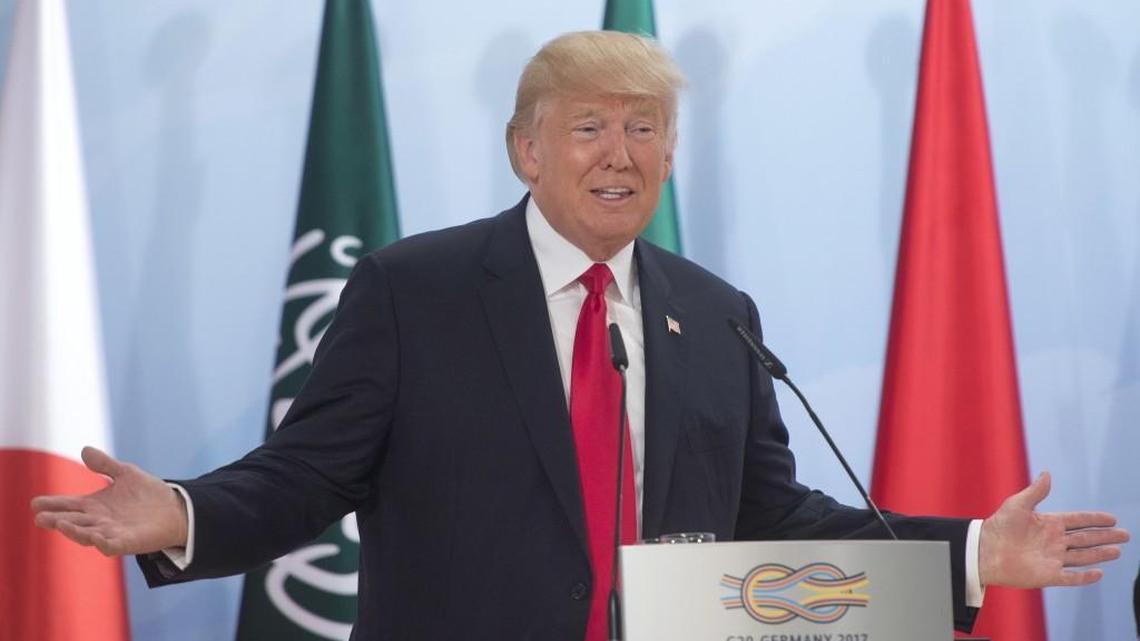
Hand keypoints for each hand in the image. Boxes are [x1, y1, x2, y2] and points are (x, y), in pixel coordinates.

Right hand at [30, 446, 188, 556]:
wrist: (175, 509)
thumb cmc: (147, 493)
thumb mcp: (125, 473)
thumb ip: (105, 465)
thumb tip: (85, 449)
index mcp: (94, 505)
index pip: (68, 505)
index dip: (52, 504)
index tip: (35, 503)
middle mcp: (98, 521)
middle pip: (72, 521)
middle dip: (56, 520)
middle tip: (41, 517)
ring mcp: (111, 533)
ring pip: (87, 535)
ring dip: (74, 531)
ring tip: (61, 524)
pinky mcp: (127, 542)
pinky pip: (111, 546)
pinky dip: (102, 543)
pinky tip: (96, 537)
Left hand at [979, 471, 1128, 587]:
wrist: (984, 551)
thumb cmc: (999, 526)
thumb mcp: (1017, 504)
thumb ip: (1035, 491)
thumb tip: (1047, 473)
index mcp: (1048, 523)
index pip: (1078, 520)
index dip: (1095, 519)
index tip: (1112, 518)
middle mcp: (1054, 541)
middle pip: (1086, 538)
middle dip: (1105, 537)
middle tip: (1125, 535)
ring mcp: (1052, 558)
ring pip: (1082, 556)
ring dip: (1100, 554)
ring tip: (1117, 551)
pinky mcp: (1047, 575)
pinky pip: (1070, 577)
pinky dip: (1084, 577)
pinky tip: (1099, 573)